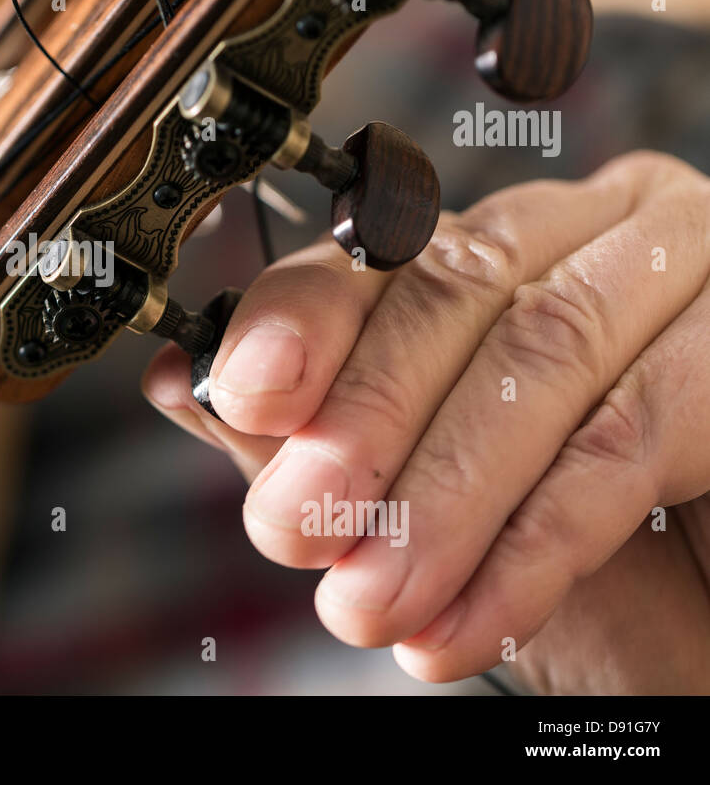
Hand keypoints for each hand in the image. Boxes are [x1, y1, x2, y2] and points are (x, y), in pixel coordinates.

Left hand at [142, 151, 709, 691]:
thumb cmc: (589, 550)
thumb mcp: (425, 487)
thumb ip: (316, 428)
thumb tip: (186, 381)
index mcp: (513, 238)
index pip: (390, 246)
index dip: (308, 316)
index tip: (247, 394)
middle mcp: (602, 225)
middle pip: (459, 291)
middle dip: (365, 421)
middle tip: (295, 532)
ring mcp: (693, 266)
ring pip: (542, 359)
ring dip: (439, 497)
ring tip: (370, 604)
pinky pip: (633, 435)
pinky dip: (535, 540)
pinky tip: (468, 621)